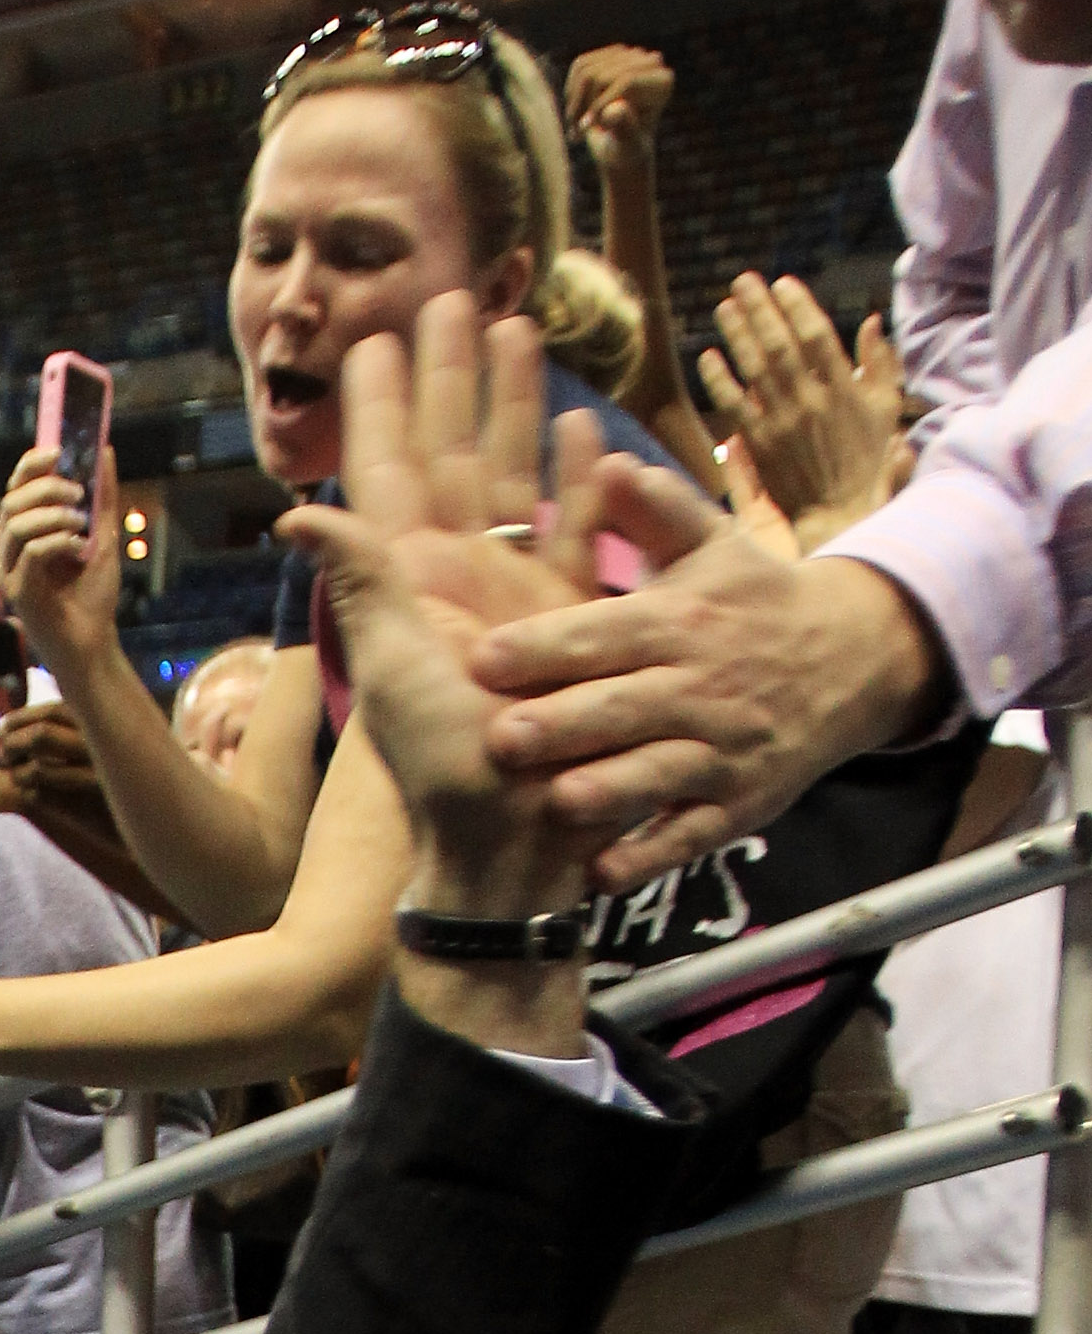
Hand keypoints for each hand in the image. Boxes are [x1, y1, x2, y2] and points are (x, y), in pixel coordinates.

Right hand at [0, 437, 123, 671]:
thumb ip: (103, 497)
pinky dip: (58, 543)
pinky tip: (79, 549)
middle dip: (47, 488)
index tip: (60, 451)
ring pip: (17, 525)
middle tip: (79, 494)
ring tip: (82, 524)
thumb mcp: (103, 536)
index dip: (32, 465)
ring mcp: (9, 571)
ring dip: (54, 515)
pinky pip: (31, 553)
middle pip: (12, 501)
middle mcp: (10, 549)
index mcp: (24, 533)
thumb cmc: (92, 596)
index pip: (16, 487)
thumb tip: (105, 451)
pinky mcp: (17, 592)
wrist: (93, 643)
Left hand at [278, 299, 607, 914]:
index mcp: (403, 582)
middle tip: (451, 297)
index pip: (384, 470)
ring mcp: (510, 596)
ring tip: (517, 331)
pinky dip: (579, 480)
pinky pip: (573, 532)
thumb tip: (295, 506)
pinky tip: (582, 427)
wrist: (510, 842)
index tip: (372, 334)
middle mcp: (452, 579)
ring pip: (510, 476)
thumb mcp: (393, 668)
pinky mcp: (566, 621)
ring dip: (513, 405)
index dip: (376, 403)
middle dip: (448, 377)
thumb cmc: (442, 767)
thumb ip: (359, 581)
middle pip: (448, 452)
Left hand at [470, 449, 941, 885]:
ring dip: (610, 790)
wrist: (853, 659)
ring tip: (556, 803)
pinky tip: (603, 874)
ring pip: (658, 772)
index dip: (543, 647)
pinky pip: (692, 834)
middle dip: (563, 724)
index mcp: (680, 621)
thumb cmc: (755, 600)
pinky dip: (651, 854)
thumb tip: (606, 459)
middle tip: (498, 740)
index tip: (480, 658)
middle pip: (622, 707)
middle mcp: (700, 686)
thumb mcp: (714, 545)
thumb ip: (655, 510)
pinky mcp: (739, 804)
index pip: (603, 633)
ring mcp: (722, 750)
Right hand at [563, 43, 672, 166]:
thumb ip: (624, 129)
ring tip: (578, 126)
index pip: (625, 81)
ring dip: (575, 102)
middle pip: (600, 75)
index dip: (599, 105)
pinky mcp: (609, 54)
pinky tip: (578, 111)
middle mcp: (650, 62)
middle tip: (579, 132)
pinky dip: (571, 93)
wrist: (619, 149)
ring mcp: (630, 55)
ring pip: (585, 70)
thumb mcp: (626, 147)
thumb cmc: (626, 152)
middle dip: (585, 106)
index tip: (584, 129)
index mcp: (663, 83)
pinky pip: (579, 66)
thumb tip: (613, 110)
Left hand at [696, 275, 906, 540]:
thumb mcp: (885, 408)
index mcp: (843, 390)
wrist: (841, 513)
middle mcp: (810, 402)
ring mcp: (782, 424)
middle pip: (780, 346)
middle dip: (761, 309)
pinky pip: (735, 407)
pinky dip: (720, 380)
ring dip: (738, 335)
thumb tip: (869, 321)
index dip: (798, 306)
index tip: (783, 282)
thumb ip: (878, 363)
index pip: (817, 337)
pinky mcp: (760, 446)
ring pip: (755, 370)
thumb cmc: (867, 460)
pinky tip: (708, 356)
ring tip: (724, 305)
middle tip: (744, 280)